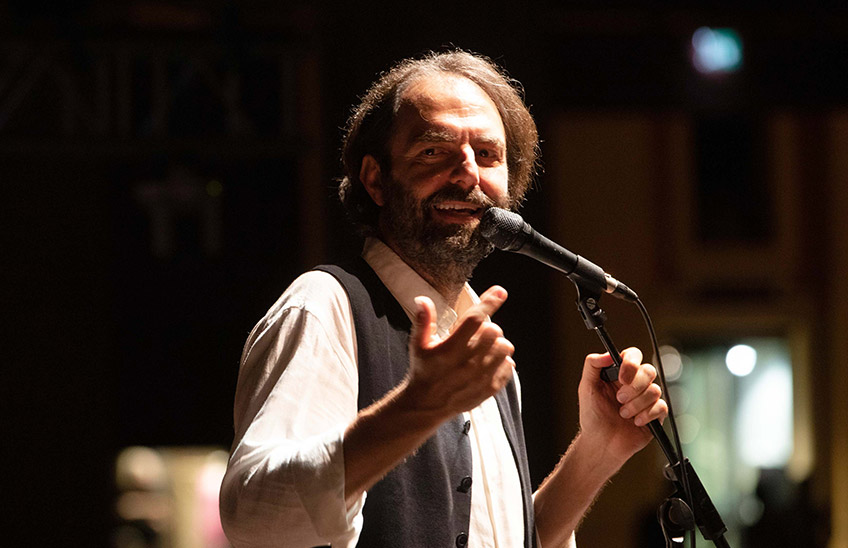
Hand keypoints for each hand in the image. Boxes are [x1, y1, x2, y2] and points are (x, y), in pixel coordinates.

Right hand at [402, 286, 515, 417]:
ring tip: (486, 347)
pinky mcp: (489, 388)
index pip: (474, 320)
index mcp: (449, 349)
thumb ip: (423, 321)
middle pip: (494, 332)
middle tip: (480, 333)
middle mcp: (467, 362)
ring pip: (505, 348)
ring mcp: (480, 377)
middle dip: (490, 327)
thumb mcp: (418, 345)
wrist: (426, 405)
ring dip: (498, 343)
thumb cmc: (423, 370)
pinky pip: (509, 367)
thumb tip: (423, 299)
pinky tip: (490, 361)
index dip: (489, 303)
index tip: (500, 291)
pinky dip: (504, 361)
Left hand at [577, 348, 667, 465]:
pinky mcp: (655, 415)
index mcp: (620, 373)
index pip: (633, 355)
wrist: (601, 442)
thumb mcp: (586, 387)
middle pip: (649, 370)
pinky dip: (646, 415)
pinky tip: (635, 422)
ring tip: (623, 414)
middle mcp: (636, 383)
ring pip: (655, 390)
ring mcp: (647, 398)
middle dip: (634, 387)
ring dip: (636, 404)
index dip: (631, 363)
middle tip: (619, 399)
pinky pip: (661, 407)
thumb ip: (592, 365)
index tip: (621, 378)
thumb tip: (607, 353)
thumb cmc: (592, 415)